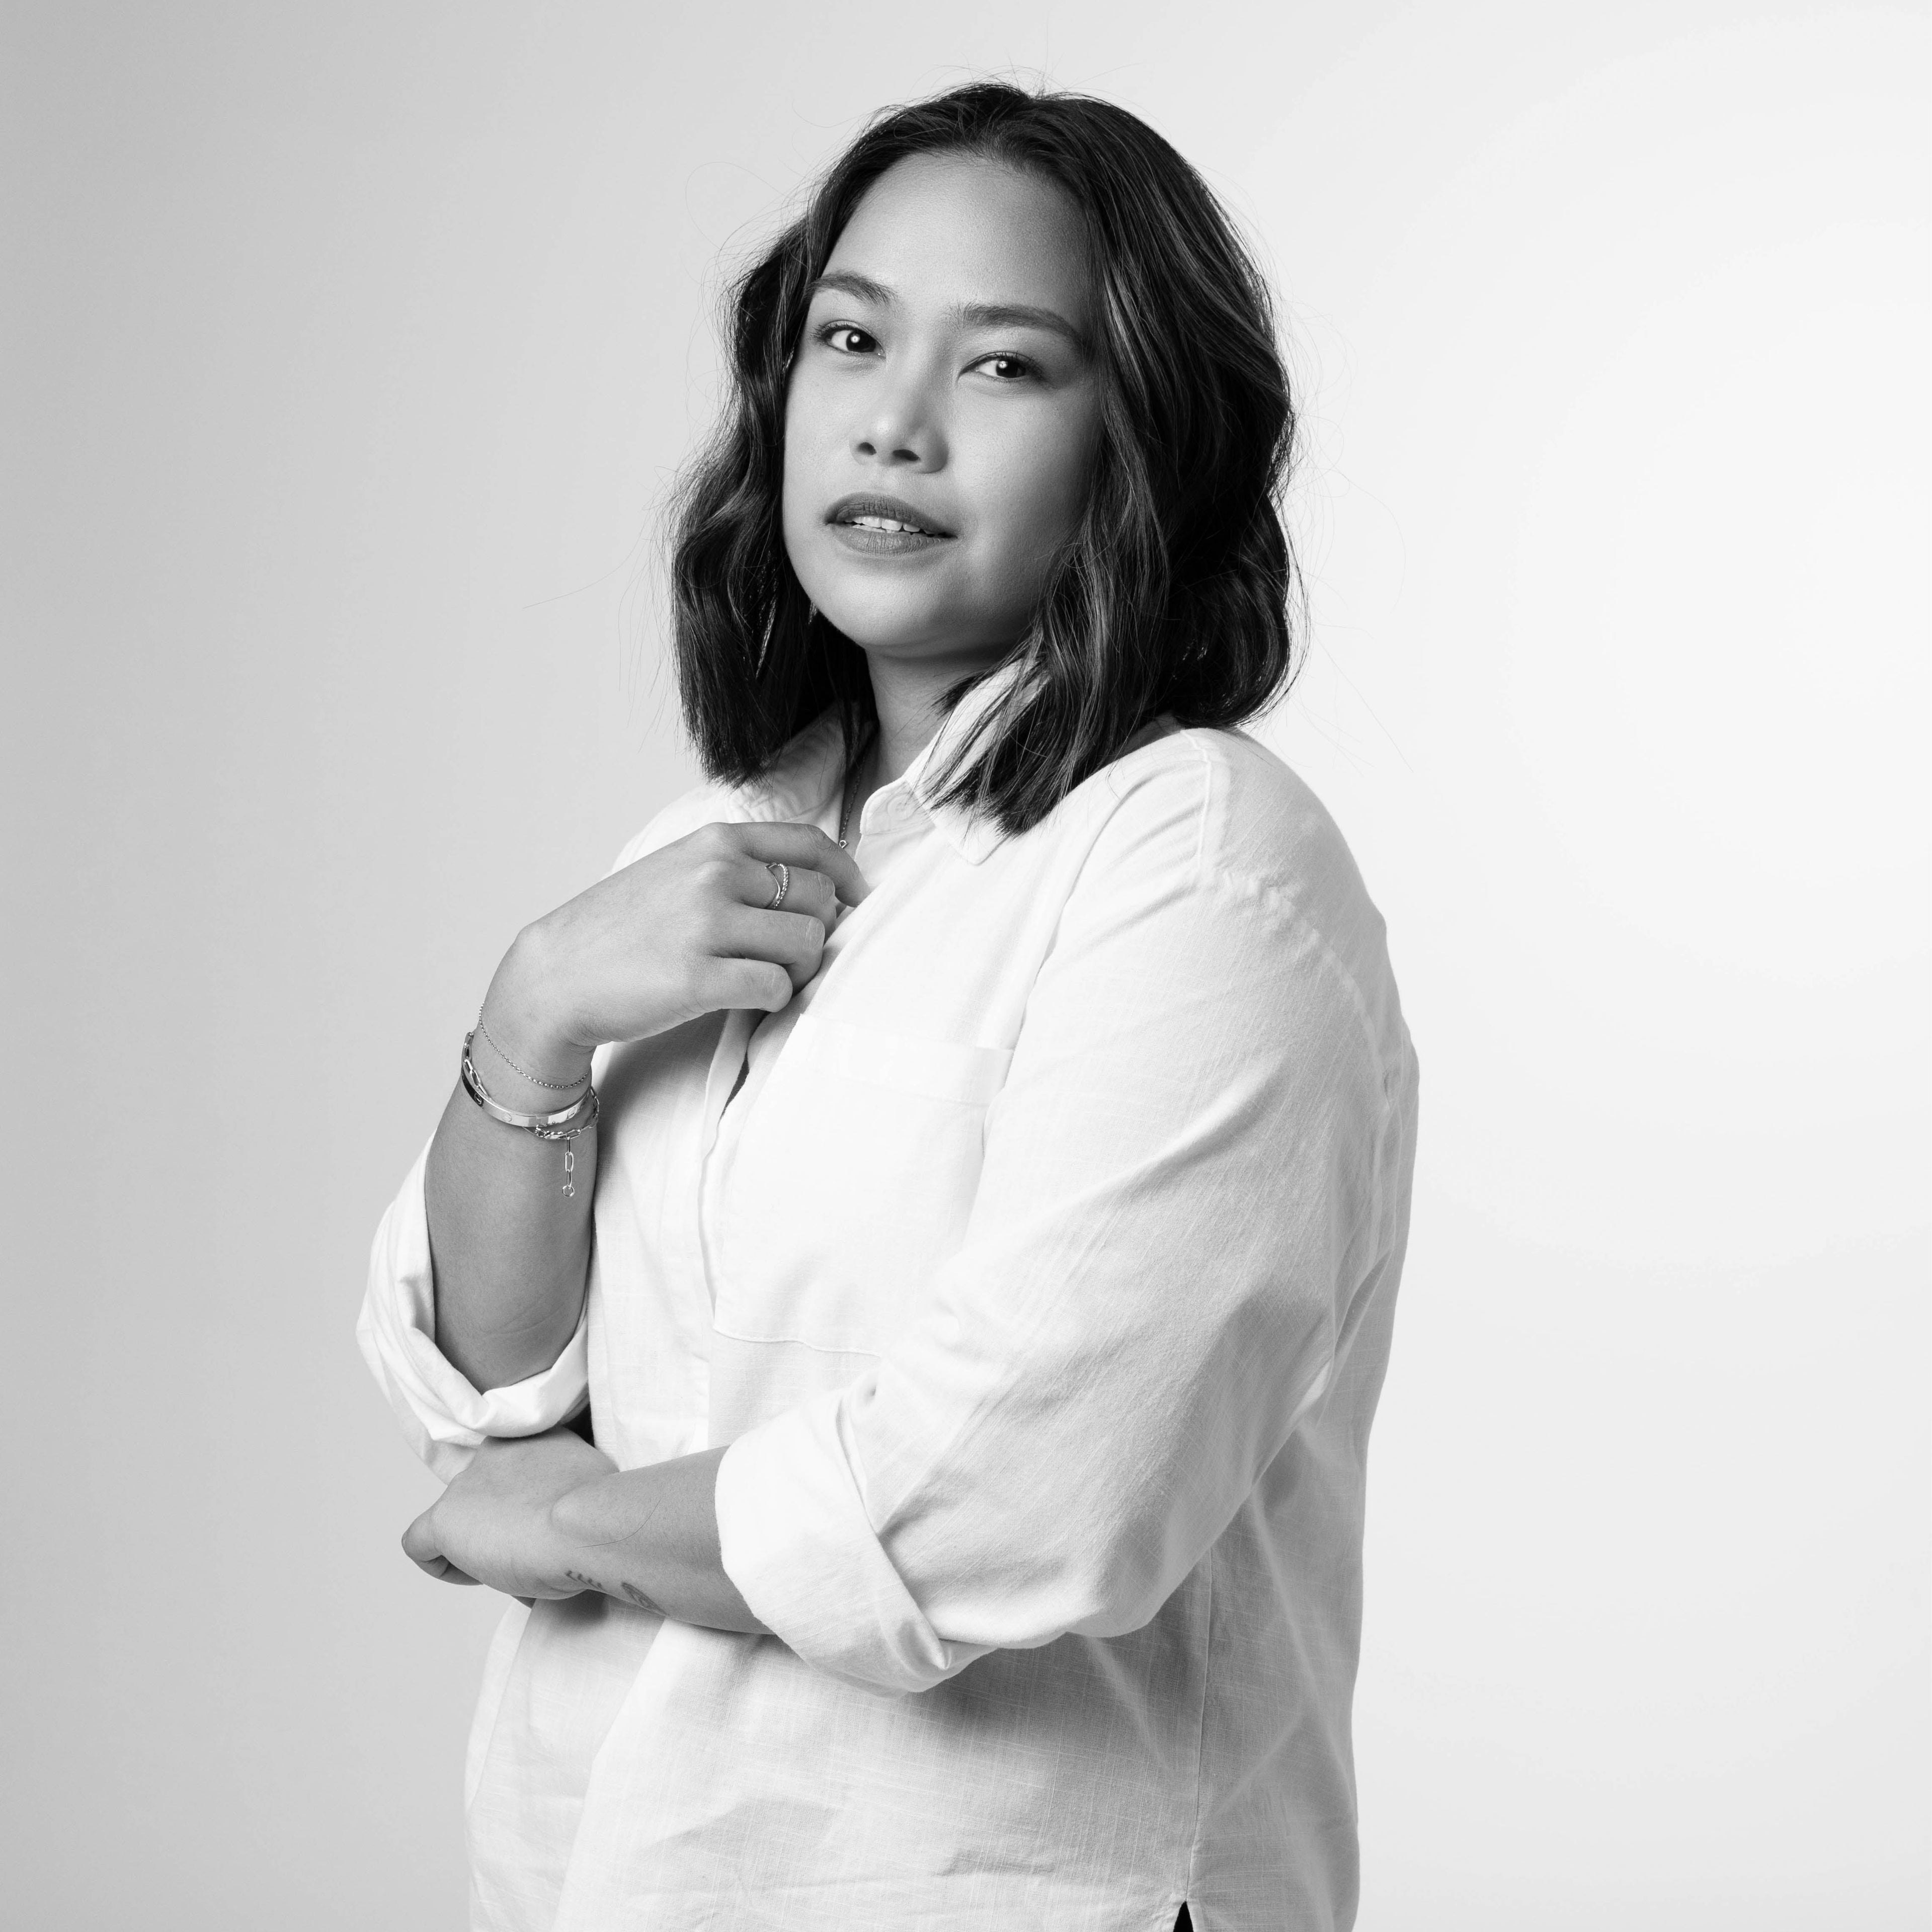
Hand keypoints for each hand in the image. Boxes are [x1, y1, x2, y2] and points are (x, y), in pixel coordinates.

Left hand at [401, 1428, 616, 1598]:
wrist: (590, 1526)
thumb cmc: (603, 1517)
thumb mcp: (593, 1490)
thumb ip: (567, 1495)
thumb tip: (552, 1530)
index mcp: (539, 1437)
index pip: (516, 1471)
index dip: (528, 1506)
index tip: (546, 1527)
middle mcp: (498, 1450)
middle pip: (487, 1496)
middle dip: (505, 1527)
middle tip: (534, 1554)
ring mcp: (468, 1482)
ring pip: (460, 1521)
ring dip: (483, 1546)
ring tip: (516, 1568)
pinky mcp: (445, 1517)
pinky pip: (419, 1544)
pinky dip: (444, 1567)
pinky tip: (478, 1575)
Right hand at [478, 821, 871, 1083]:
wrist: (557, 975)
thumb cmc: (624, 928)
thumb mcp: (678, 869)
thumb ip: (738, 865)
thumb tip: (817, 885)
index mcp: (715, 842)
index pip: (810, 845)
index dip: (846, 875)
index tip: (855, 899)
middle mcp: (716, 874)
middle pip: (819, 899)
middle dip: (818, 931)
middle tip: (790, 957)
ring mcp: (707, 924)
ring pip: (808, 943)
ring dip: (800, 969)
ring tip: (770, 980)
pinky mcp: (699, 978)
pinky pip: (776, 987)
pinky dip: (774, 999)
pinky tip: (748, 1001)